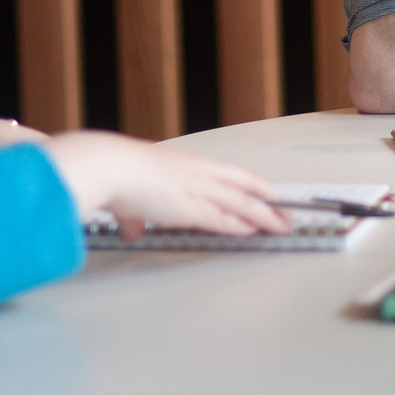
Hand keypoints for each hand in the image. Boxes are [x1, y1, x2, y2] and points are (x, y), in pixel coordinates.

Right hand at [38, 132, 290, 238]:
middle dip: (268, 198)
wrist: (109, 165)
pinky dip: (243, 225)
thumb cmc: (114, 172)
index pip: (227, 174)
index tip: (264, 192)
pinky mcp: (191, 208)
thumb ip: (134, 215)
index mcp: (185, 164)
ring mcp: (197, 189)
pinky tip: (256, 231)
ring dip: (265, 215)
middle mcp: (197, 172)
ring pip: (243, 202)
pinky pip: (225, 219)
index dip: (249, 183)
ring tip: (283, 225)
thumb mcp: (129, 193)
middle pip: (244, 184)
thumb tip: (131, 227)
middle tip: (286, 209)